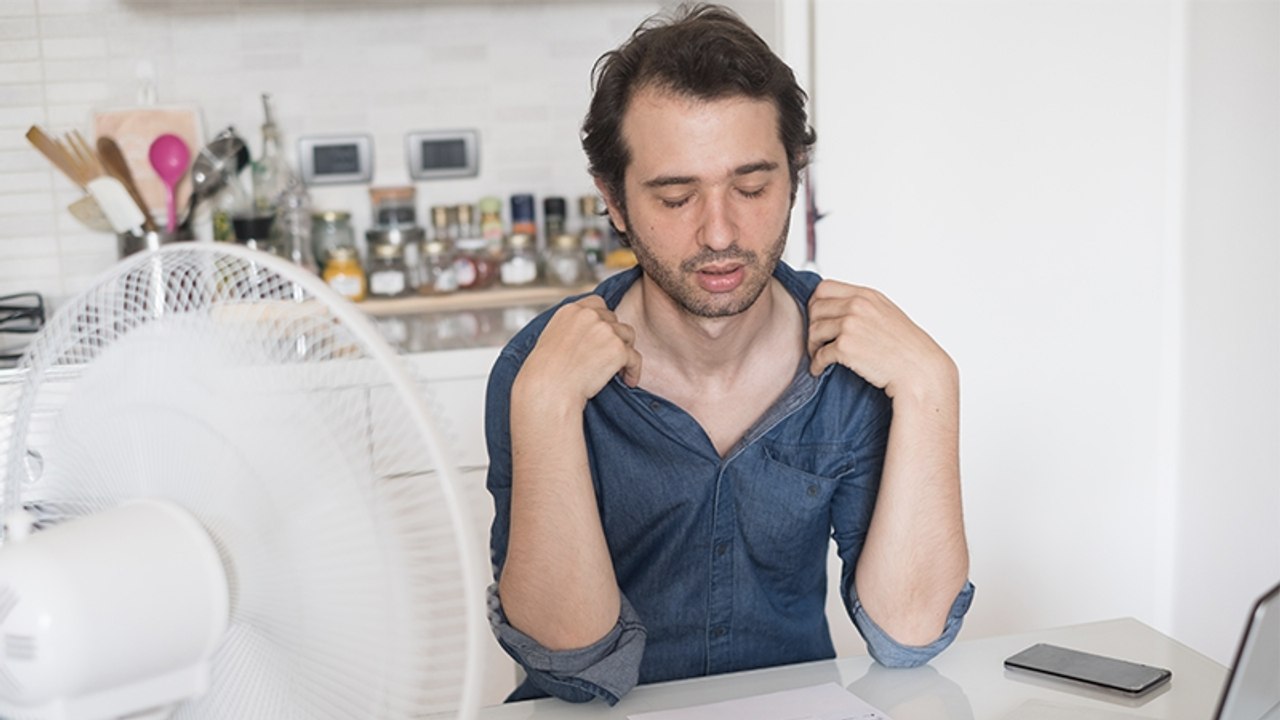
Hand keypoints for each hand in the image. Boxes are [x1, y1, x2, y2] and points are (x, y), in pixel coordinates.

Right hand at [515, 295, 642, 410]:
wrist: (550, 389)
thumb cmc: (546, 372)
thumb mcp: (552, 338)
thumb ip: (571, 329)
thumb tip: (587, 336)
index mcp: (571, 311)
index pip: (597, 304)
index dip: (603, 320)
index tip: (603, 335)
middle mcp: (590, 316)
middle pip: (614, 320)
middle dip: (613, 337)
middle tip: (609, 356)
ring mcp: (606, 330)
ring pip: (628, 335)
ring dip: (625, 351)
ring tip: (620, 369)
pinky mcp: (618, 349)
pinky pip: (635, 357)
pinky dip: (634, 370)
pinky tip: (628, 380)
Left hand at [807, 280, 955, 400]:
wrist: (918, 369)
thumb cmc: (906, 346)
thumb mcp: (886, 313)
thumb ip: (862, 306)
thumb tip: (837, 309)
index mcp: (866, 295)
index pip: (824, 288)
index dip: (815, 303)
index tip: (817, 317)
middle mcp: (856, 306)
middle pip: (815, 308)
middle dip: (812, 325)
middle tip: (816, 339)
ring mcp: (850, 325)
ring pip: (814, 330)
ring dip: (812, 345)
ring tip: (818, 354)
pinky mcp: (845, 347)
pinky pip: (819, 354)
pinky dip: (816, 364)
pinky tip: (820, 369)